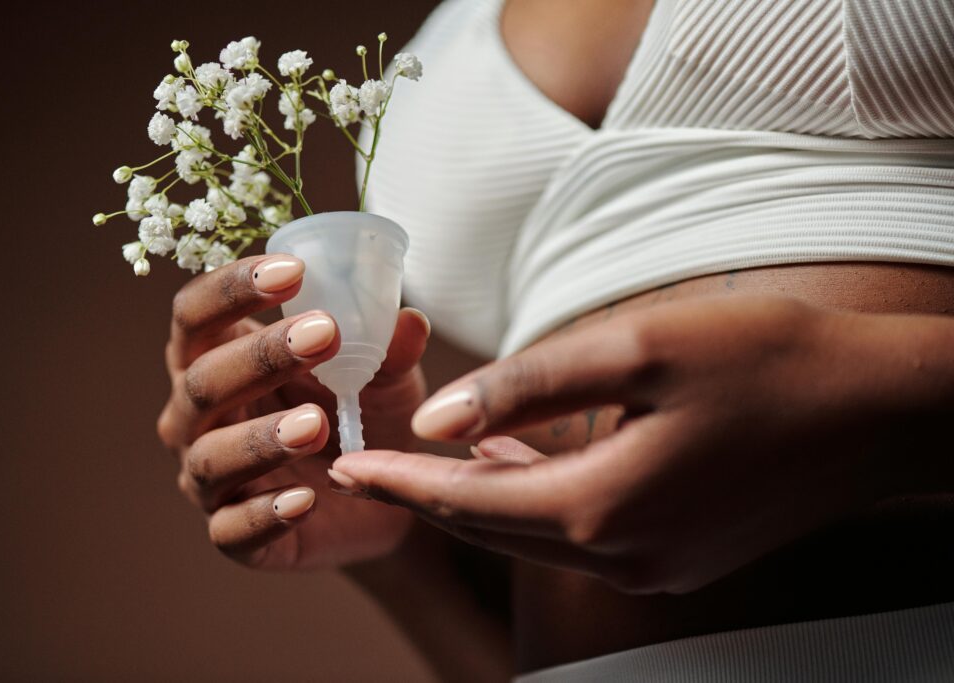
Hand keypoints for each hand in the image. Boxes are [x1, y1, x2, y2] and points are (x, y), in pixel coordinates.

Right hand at [157, 254, 429, 569]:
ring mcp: (208, 478)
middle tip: (324, 334)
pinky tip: (304, 500)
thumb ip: (390, 350)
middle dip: (259, 356)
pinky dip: (265, 515)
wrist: (384, 496)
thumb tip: (409, 319)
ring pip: (210, 456)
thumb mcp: (384, 377)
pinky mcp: (232, 535)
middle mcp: (196, 416)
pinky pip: (232, 530)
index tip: (294, 271)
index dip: (231, 288)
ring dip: (260, 438)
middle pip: (200, 380)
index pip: (196, 314)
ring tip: (318, 423)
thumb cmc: (362, 413)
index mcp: (216, 356)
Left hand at [329, 296, 942, 593]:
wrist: (880, 412)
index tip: (342, 461)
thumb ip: (527, 387)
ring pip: (531, 535)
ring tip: (417, 462)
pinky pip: (575, 534)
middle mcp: (621, 556)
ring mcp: (652, 564)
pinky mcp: (676, 553)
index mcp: (603, 507)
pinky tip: (508, 467)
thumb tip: (438, 418)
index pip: (466, 501)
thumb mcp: (638, 348)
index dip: (399, 480)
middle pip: (490, 528)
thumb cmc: (768, 361)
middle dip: (421, 495)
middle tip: (361, 464)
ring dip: (471, 499)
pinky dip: (528, 502)